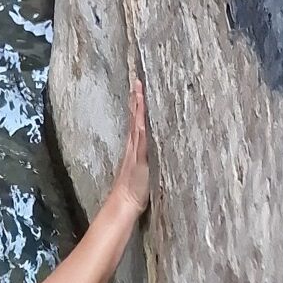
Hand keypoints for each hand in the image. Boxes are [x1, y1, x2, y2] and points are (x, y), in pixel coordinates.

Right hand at [114, 78, 149, 212]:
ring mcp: (136, 150)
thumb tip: (157, 149)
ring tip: (138, 90)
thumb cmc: (136, 190)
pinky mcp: (139, 158)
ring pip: (137, 123)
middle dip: (136, 99)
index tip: (139, 88)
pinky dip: (140, 126)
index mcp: (136, 146)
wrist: (125, 201)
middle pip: (136, 117)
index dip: (138, 105)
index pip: (137, 121)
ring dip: (137, 107)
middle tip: (137, 81)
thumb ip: (146, 159)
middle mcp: (134, 144)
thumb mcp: (143, 170)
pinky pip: (140, 138)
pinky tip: (141, 117)